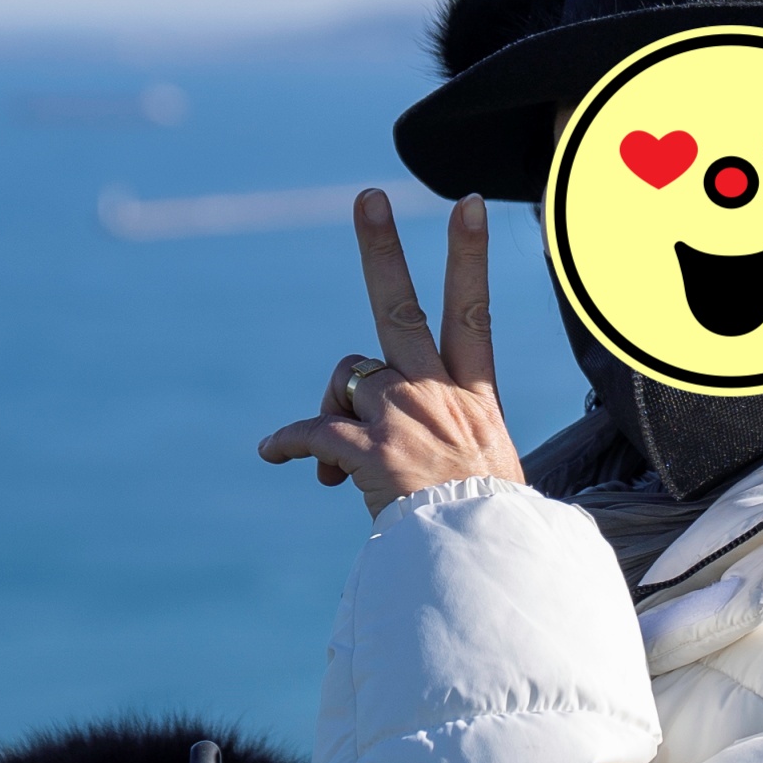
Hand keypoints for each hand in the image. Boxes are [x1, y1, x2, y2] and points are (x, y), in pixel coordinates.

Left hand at [256, 192, 526, 517]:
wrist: (486, 563)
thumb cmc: (488, 527)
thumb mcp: (488, 467)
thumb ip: (451, 436)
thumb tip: (404, 442)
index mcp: (473, 397)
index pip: (473, 311)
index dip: (469, 254)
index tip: (464, 203)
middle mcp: (439, 395)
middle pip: (402, 308)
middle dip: (383, 250)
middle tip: (368, 198)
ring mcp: (405, 418)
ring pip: (349, 378)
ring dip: (333, 411)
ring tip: (337, 464)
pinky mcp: (373, 451)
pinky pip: (314, 433)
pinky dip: (290, 443)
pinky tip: (274, 452)